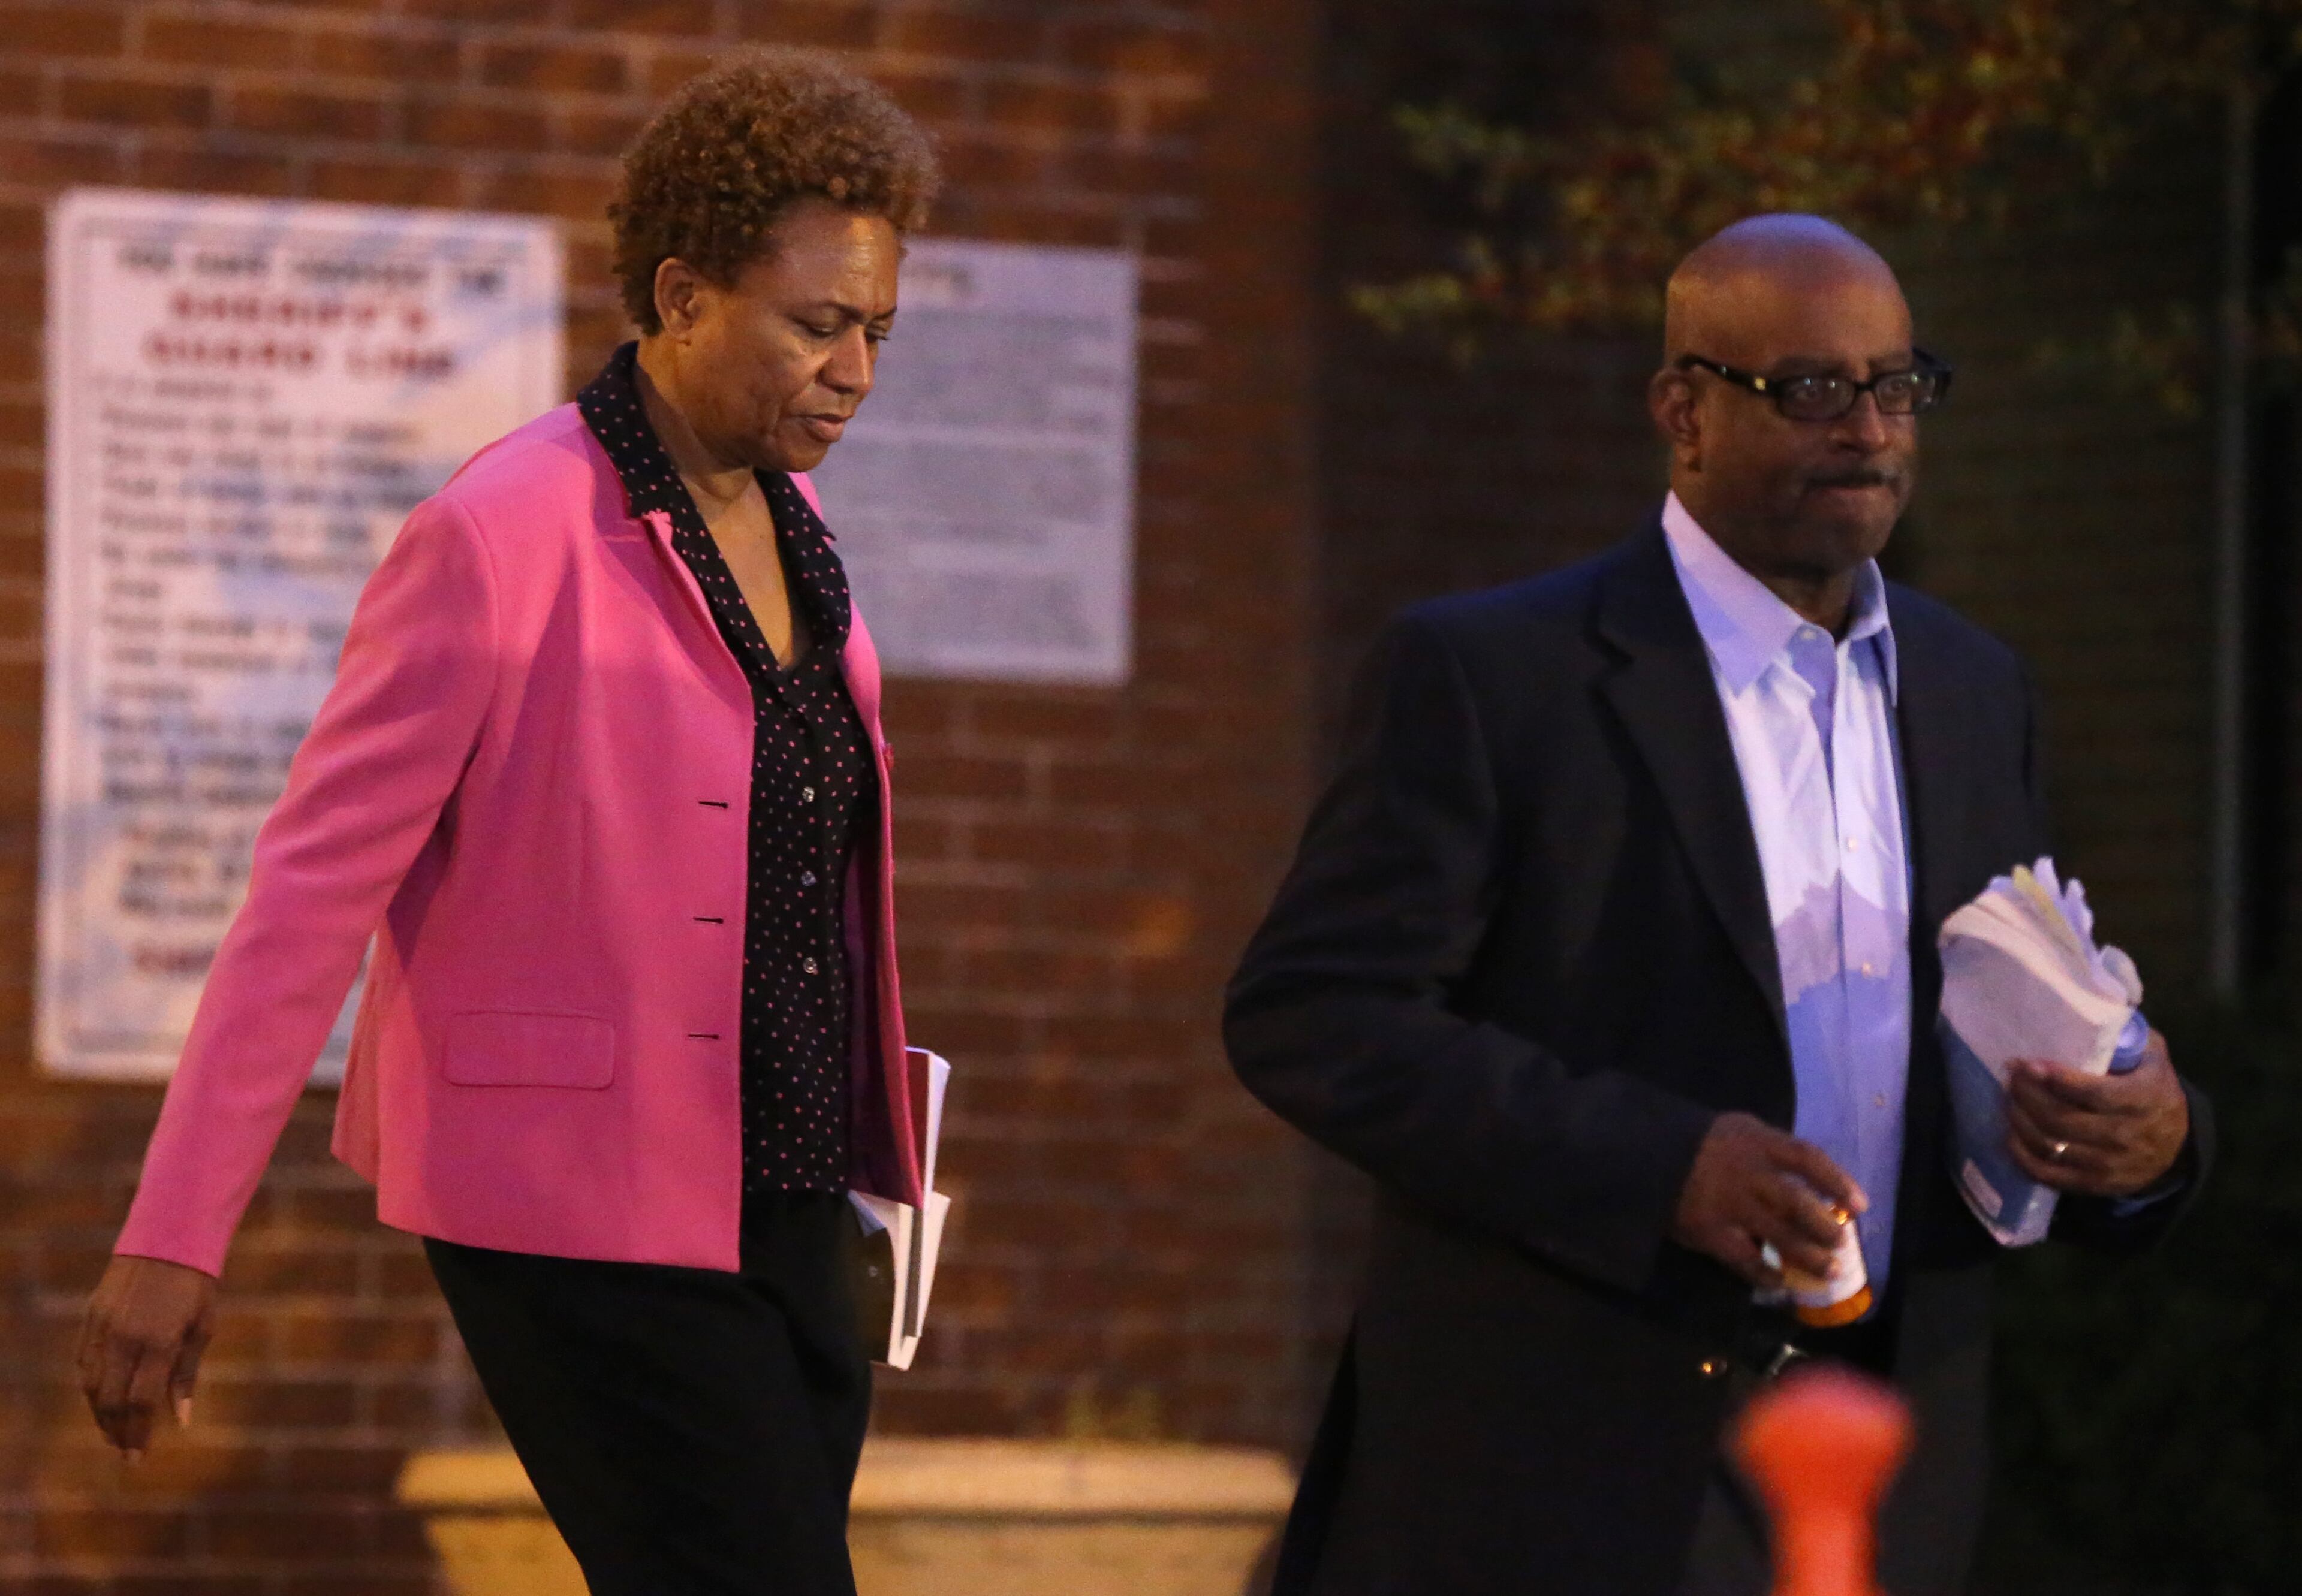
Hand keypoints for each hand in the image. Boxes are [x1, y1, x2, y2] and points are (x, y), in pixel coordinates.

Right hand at [78, 1255, 216, 1460]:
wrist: (168, 1238)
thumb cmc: (196, 1285)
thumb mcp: (204, 1328)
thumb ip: (187, 1375)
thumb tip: (181, 1421)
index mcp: (159, 1342)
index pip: (140, 1402)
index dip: (137, 1434)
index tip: (137, 1457)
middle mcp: (125, 1338)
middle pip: (109, 1400)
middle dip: (115, 1431)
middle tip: (124, 1451)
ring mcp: (103, 1327)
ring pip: (90, 1384)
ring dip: (100, 1413)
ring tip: (114, 1431)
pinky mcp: (90, 1317)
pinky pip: (83, 1361)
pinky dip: (90, 1386)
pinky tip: (101, 1399)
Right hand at [1672, 1112, 1867, 1285]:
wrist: (1645, 1155)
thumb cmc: (1702, 1143)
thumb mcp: (1739, 1129)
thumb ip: (1772, 1149)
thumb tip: (1813, 1180)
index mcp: (1757, 1142)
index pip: (1807, 1159)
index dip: (1837, 1181)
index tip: (1860, 1203)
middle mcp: (1747, 1173)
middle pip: (1797, 1202)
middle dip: (1825, 1226)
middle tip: (1841, 1243)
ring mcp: (1728, 1204)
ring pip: (1778, 1235)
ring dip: (1808, 1257)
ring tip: (1828, 1271)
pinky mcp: (1709, 1231)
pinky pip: (1745, 1260)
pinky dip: (1766, 1275)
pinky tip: (1779, 1283)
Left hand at [2007, 1030, 2189, 1197]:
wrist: (2177, 1147)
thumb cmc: (2155, 1090)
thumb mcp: (2153, 1058)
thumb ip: (2128, 1034)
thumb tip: (2091, 1005)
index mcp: (2145, 1099)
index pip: (2095, 1093)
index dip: (2057, 1080)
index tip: (2028, 1063)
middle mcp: (2127, 1135)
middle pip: (2062, 1119)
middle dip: (2028, 1095)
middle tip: (2011, 1075)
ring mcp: (2110, 1165)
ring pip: (2051, 1145)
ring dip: (2020, 1120)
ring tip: (2008, 1097)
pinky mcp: (2095, 1184)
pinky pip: (2050, 1175)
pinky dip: (2023, 1155)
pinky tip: (2011, 1134)